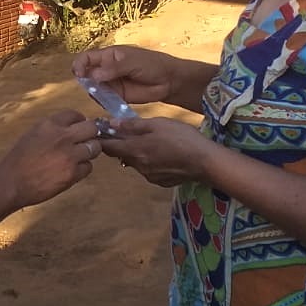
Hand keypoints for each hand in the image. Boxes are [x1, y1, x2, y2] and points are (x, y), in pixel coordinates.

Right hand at [0, 110, 101, 209]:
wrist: (12, 183)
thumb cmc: (19, 160)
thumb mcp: (33, 134)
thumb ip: (52, 130)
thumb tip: (70, 129)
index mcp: (50, 125)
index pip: (75, 114)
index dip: (79, 122)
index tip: (79, 128)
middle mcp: (62, 137)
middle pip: (92, 129)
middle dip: (91, 135)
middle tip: (85, 142)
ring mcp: (69, 156)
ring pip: (94, 148)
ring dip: (89, 152)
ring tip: (78, 158)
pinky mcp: (72, 174)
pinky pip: (88, 167)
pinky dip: (82, 169)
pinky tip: (71, 171)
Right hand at [71, 45, 178, 105]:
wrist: (169, 81)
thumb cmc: (152, 64)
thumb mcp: (133, 62)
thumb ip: (114, 68)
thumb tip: (93, 75)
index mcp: (108, 55)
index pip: (86, 58)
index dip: (79, 65)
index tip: (79, 74)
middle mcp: (106, 69)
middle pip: (86, 75)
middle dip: (86, 82)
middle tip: (93, 88)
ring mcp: (111, 84)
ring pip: (93, 89)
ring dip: (94, 93)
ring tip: (106, 96)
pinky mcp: (117, 97)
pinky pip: (104, 100)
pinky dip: (103, 102)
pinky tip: (109, 103)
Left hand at [97, 116, 212, 187]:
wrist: (205, 161)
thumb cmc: (182, 137)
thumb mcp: (157, 124)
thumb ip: (133, 125)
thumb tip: (111, 123)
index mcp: (135, 150)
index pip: (108, 146)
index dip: (102, 138)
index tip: (99, 130)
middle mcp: (138, 166)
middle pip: (120, 155)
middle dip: (118, 144)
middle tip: (122, 132)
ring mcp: (149, 176)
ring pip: (134, 163)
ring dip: (134, 153)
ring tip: (146, 141)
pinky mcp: (160, 181)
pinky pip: (147, 170)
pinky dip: (148, 161)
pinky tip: (161, 154)